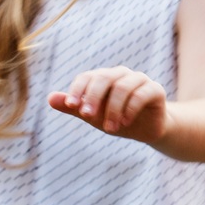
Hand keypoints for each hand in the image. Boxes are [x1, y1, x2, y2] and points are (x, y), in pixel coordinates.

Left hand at [49, 68, 168, 143]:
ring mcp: (139, 80)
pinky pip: (141, 94)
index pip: (87, 77)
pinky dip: (130, 109)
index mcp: (104, 78)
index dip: (78, 90)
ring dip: (113, 109)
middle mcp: (121, 74)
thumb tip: (50, 98)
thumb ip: (73, 108)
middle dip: (93, 97)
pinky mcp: (155, 90)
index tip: (71, 106)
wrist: (146, 130)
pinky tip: (124, 123)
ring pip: (122, 86)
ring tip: (110, 129)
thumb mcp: (93, 116)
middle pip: (104, 77)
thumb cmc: (116, 119)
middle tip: (88, 116)